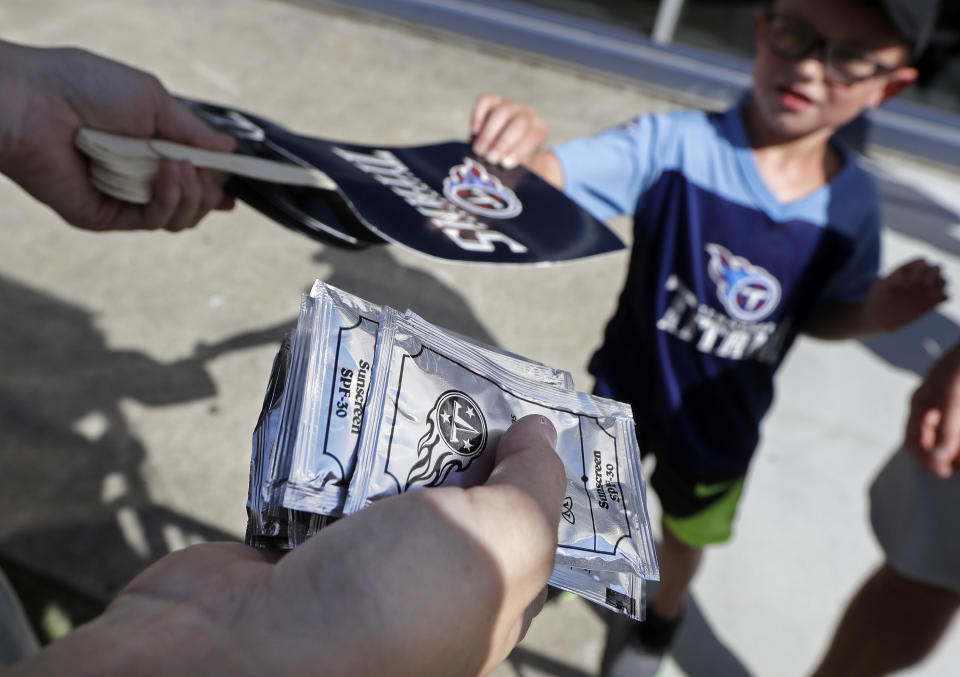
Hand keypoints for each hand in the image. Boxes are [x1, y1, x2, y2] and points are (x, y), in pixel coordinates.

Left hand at [0, 40, 235, 231]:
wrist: (33, 100)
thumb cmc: (85, 86)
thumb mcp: (154, 100)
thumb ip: (192, 131)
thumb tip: (229, 149)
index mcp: (145, 149)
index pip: (189, 179)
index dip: (214, 188)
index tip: (234, 190)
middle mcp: (134, 177)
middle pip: (192, 204)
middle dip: (207, 190)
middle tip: (202, 169)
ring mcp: (120, 199)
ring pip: (178, 218)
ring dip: (192, 195)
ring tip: (181, 167)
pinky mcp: (103, 216)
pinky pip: (152, 220)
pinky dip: (168, 200)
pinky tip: (168, 173)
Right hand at [9, 415, 564, 676]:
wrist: (238, 655)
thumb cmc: (388, 616)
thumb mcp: (500, 546)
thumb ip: (534, 488)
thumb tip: (544, 435)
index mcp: (478, 600)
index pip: (517, 524)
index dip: (526, 466)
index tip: (519, 405)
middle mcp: (417, 586)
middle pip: (446, 488)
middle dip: (448, 434)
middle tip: (446, 378)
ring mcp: (351, 566)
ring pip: (378, 477)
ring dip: (380, 434)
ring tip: (387, 378)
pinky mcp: (289, 545)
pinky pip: (313, 479)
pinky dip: (317, 447)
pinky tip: (329, 410)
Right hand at [470, 93, 548, 169]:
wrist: (502, 152)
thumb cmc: (514, 166)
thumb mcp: (525, 172)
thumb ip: (524, 176)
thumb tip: (521, 188)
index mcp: (539, 131)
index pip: (534, 136)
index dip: (520, 150)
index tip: (505, 164)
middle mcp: (527, 115)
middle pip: (519, 123)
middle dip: (503, 142)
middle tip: (490, 159)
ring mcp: (509, 105)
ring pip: (502, 112)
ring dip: (489, 133)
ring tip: (479, 151)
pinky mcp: (492, 101)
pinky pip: (485, 101)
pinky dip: (478, 115)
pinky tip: (474, 132)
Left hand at [865, 258, 946, 331]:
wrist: (876, 318)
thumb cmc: (876, 299)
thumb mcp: (881, 286)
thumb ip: (893, 278)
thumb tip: (907, 278)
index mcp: (907, 272)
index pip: (922, 262)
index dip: (920, 268)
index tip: (910, 281)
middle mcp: (918, 279)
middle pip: (937, 268)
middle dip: (934, 273)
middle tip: (925, 284)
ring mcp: (925, 291)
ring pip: (943, 281)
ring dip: (940, 285)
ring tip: (929, 294)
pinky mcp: (930, 304)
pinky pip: (945, 296)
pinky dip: (944, 296)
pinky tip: (933, 302)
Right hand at [903, 342, 959, 477]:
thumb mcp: (952, 399)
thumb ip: (947, 430)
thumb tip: (939, 458)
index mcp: (919, 405)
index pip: (912, 442)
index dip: (924, 459)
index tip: (944, 472)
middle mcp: (930, 409)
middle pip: (930, 442)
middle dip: (941, 457)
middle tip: (954, 470)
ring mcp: (947, 408)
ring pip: (946, 437)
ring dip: (953, 450)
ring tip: (958, 461)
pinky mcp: (956, 405)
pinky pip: (955, 430)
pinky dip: (958, 440)